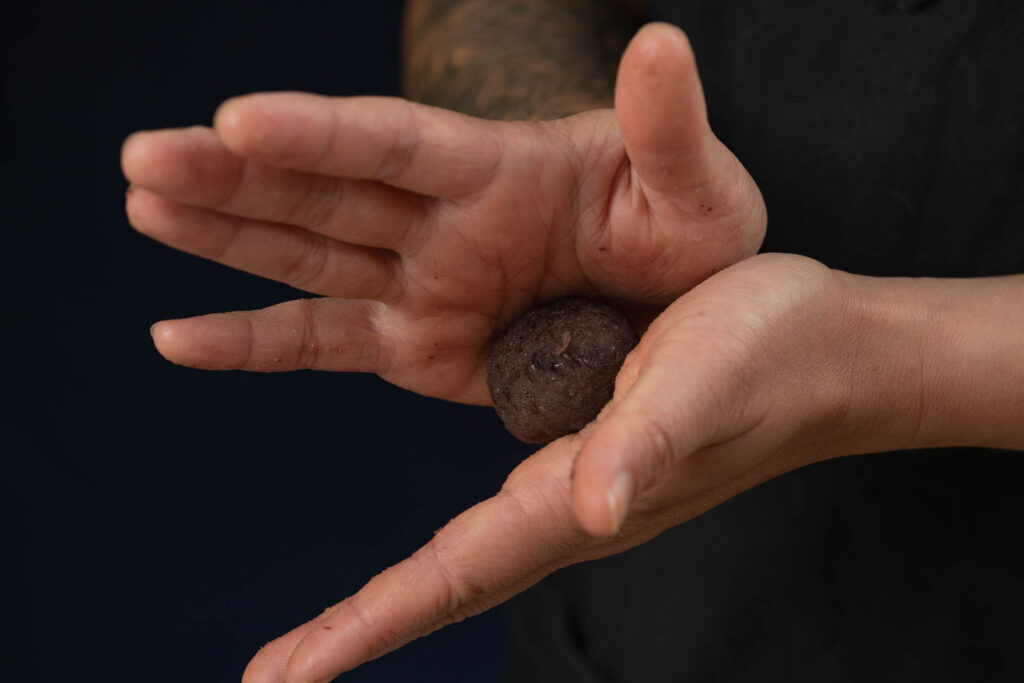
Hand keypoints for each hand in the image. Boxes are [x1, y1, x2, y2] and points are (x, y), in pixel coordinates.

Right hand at [122, 24, 764, 403]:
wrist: (685, 317)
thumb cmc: (694, 239)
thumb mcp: (696, 186)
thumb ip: (666, 126)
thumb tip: (659, 40)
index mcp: (501, 169)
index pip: (395, 143)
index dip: (320, 131)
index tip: (238, 117)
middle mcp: (443, 219)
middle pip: (323, 189)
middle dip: (235, 173)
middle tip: (144, 154)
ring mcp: (421, 281)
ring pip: (303, 254)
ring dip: (223, 232)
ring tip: (143, 200)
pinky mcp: (414, 345)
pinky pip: (321, 342)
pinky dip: (251, 343)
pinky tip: (179, 336)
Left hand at [241, 253, 926, 681]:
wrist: (825, 347)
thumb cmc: (773, 354)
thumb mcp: (705, 379)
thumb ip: (649, 444)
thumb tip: (599, 509)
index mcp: (584, 493)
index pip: (460, 572)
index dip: (372, 620)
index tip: (289, 674)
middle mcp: (571, 502)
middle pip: (449, 580)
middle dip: (359, 629)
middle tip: (273, 673)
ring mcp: (579, 482)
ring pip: (467, 552)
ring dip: (390, 595)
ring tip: (319, 636)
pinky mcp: (588, 449)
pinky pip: (500, 506)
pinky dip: (445, 544)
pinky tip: (432, 548)